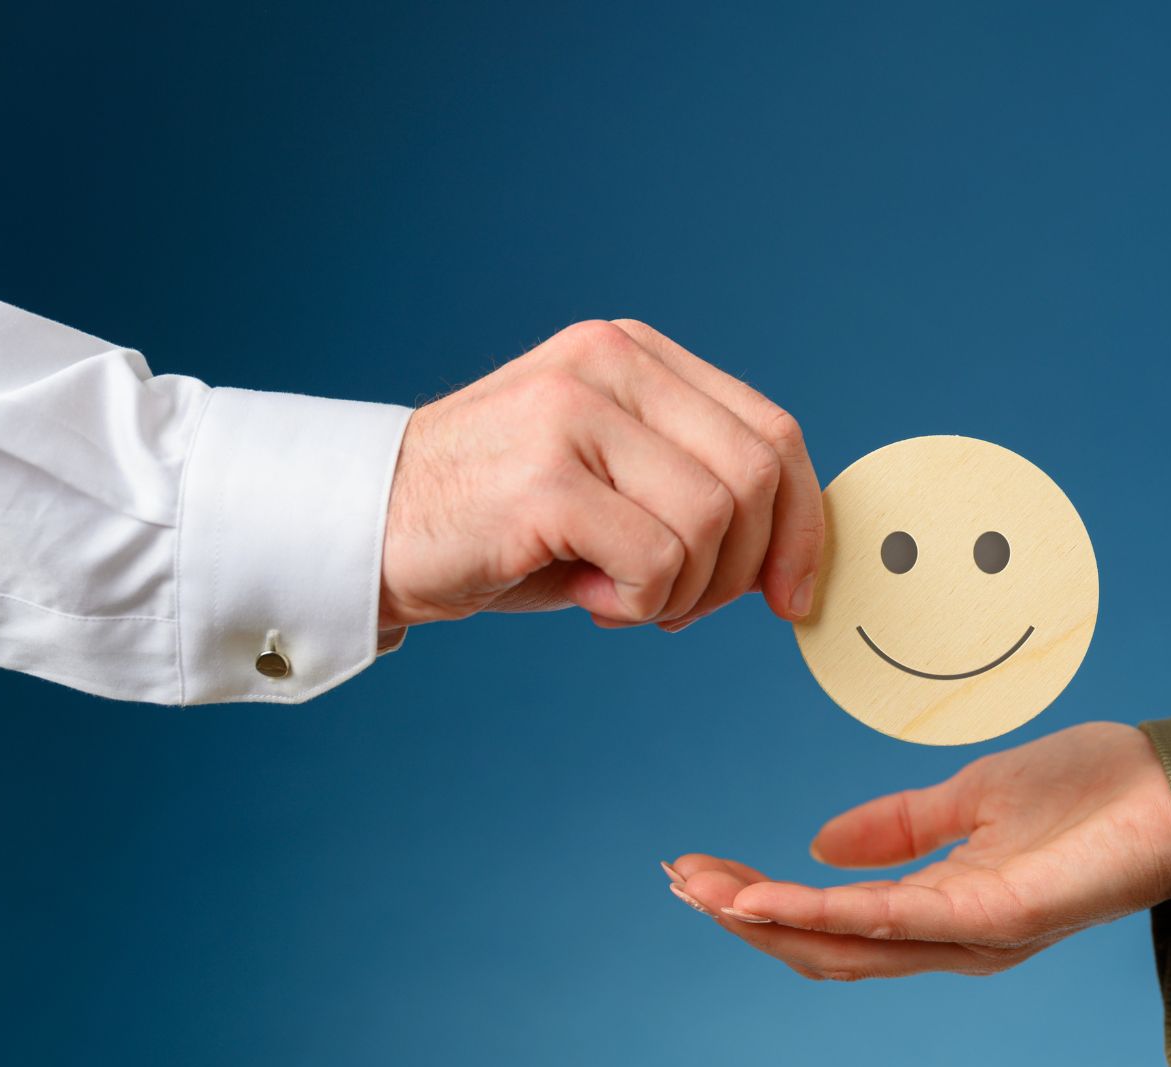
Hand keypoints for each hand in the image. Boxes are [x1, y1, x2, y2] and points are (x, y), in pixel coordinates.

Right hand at [378, 319, 822, 630]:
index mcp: (636, 355)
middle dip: (742, 567)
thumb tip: (796, 556)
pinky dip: (642, 601)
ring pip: (714, 519)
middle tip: (682, 607)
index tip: (792, 594)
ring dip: (685, 590)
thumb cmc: (501, 522)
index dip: (803, 523)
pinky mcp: (546, 476)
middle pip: (757, 475)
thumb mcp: (613, 482)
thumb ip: (696, 487)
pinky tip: (591, 598)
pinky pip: (658, 559)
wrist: (367, 529)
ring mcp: (575, 412)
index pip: (772, 431)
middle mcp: (610, 362)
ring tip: (622, 597)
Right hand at [664, 722, 1170, 979]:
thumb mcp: (974, 796)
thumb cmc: (1098, 794)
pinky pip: (894, 920)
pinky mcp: (1000, 917)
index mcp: (946, 906)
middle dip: (744, 916)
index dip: (761, 900)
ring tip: (704, 887)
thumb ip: (900, 826)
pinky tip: (768, 894)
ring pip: (846, 943)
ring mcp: (975, 933)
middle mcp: (953, 936)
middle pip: (825, 944)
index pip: (833, 918)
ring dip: (766, 917)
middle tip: (679, 878)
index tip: (700, 868)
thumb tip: (818, 845)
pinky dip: (823, 910)